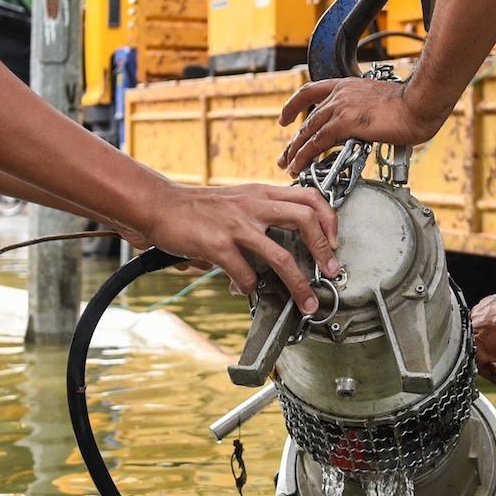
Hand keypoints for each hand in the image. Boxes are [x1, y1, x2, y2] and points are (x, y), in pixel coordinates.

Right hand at [141, 182, 339, 312]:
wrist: (160, 205)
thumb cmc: (199, 207)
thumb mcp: (238, 199)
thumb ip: (262, 215)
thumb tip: (285, 245)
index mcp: (262, 193)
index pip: (310, 197)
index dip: (329, 218)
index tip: (335, 241)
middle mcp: (254, 206)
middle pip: (305, 220)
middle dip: (325, 249)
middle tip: (331, 271)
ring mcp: (237, 225)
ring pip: (281, 256)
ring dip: (299, 284)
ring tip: (307, 301)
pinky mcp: (217, 245)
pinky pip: (245, 273)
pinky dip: (249, 287)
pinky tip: (245, 289)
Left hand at [278, 77, 444, 173]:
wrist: (419, 102)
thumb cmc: (411, 104)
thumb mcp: (381, 102)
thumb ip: (368, 112)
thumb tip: (369, 127)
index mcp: (347, 85)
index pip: (310, 91)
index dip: (294, 105)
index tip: (286, 118)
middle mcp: (340, 94)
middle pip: (307, 118)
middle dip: (294, 139)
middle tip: (285, 155)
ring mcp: (340, 107)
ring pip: (308, 131)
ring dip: (295, 151)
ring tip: (288, 166)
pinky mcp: (345, 123)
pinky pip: (317, 142)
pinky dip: (305, 156)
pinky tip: (299, 167)